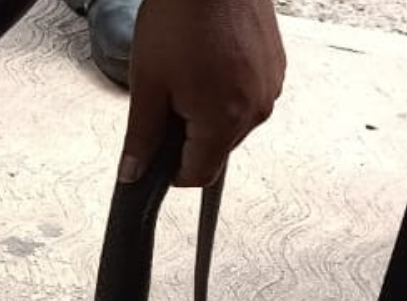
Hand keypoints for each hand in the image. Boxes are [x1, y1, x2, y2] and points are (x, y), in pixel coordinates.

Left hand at [118, 0, 285, 186]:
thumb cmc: (181, 17)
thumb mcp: (148, 85)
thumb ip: (141, 137)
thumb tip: (133, 172)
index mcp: (224, 120)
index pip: (198, 177)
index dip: (169, 172)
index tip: (154, 157)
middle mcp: (256, 108)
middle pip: (215, 151)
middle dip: (186, 138)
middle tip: (164, 101)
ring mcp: (269, 86)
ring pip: (231, 124)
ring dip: (206, 114)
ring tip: (186, 74)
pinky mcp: (274, 66)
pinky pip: (246, 97)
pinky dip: (224, 92)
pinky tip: (205, 63)